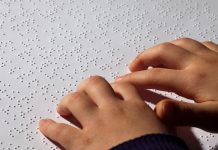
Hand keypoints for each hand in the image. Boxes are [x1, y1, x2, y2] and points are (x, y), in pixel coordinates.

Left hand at [39, 76, 167, 149]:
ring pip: (76, 100)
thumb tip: (162, 112)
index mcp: (135, 108)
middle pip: (95, 84)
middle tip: (84, 92)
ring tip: (64, 107)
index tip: (110, 90)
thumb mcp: (167, 132)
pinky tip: (44, 125)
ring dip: (68, 101)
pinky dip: (50, 127)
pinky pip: (61, 131)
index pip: (122, 87)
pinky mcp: (83, 144)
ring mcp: (96, 125)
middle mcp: (113, 110)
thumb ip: (162, 118)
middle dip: (87, 86)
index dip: (114, 86)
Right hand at [116, 38, 217, 131]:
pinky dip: (183, 47)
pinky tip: (182, 53)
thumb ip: (184, 114)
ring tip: (153, 58)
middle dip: (144, 58)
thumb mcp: (213, 119)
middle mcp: (198, 62)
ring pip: (179, 43)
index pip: (156, 76)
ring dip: (161, 50)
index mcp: (193, 79)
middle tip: (133, 67)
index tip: (121, 81)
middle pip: (163, 51)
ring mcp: (210, 55)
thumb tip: (159, 109)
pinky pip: (198, 43)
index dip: (135, 78)